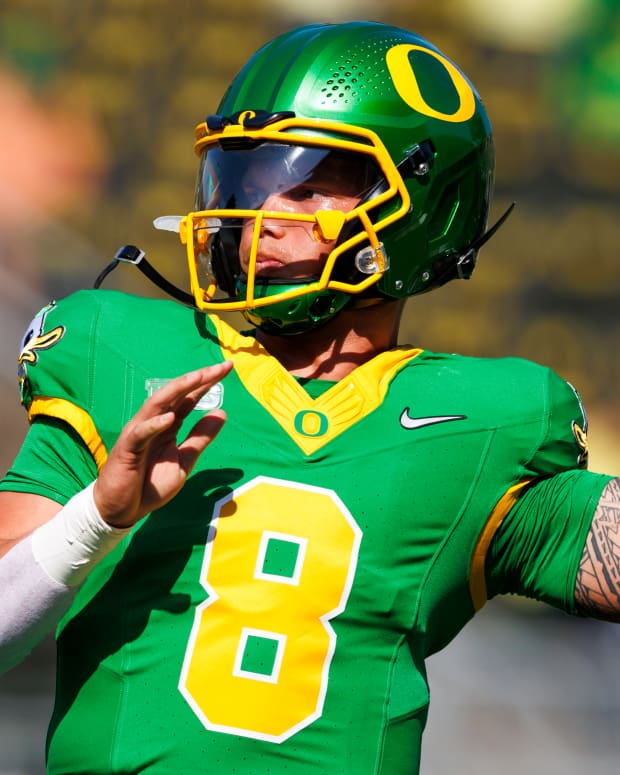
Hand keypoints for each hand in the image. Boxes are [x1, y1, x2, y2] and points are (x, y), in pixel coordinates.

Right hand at [93, 361, 232, 528]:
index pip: (189, 398)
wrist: (124, 510)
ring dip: (178, 390)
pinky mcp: (127, 448)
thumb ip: (200, 438)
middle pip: (177, 394)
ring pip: (157, 404)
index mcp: (167, 425)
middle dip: (199, 378)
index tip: (227, 368)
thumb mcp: (184, 461)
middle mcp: (153, 422)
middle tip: (221, 367)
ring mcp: (139, 432)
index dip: (207, 383)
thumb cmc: (150, 485)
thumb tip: (222, 413)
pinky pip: (141, 433)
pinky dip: (155, 424)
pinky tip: (170, 417)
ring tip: (198, 378)